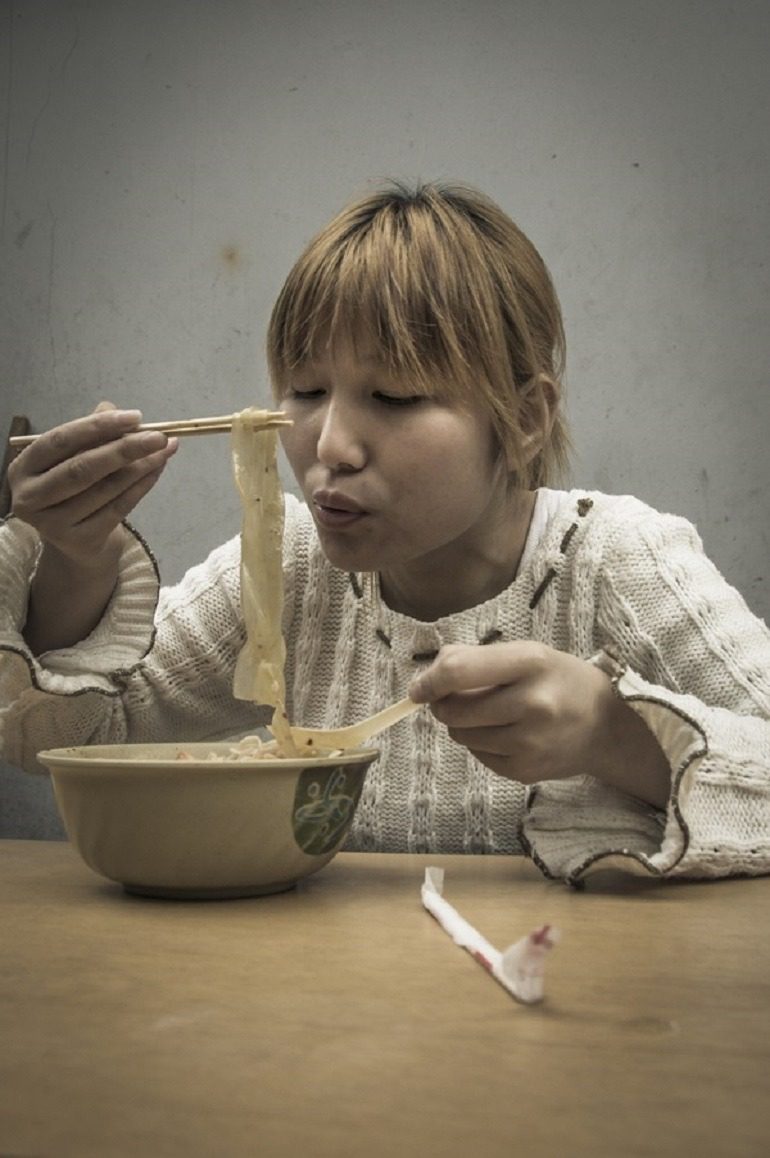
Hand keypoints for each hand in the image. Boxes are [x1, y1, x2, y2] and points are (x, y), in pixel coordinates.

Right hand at [8, 403, 176, 565]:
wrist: (74, 539)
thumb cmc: (73, 488)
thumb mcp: (73, 457)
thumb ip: (93, 434)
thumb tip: (120, 413)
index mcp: (23, 467)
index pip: (61, 440)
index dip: (97, 426)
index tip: (134, 416)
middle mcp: (31, 497)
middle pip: (82, 468)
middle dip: (125, 449)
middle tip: (159, 437)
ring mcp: (53, 523)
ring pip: (105, 489)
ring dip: (141, 467)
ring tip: (165, 451)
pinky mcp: (79, 540)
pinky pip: (118, 509)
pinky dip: (141, 487)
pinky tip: (157, 470)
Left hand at [409, 642, 669, 806]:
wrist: (606, 726)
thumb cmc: (558, 680)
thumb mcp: (526, 653)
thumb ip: (476, 659)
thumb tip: (426, 678)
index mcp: (530, 663)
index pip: (458, 672)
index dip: (429, 681)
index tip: (419, 688)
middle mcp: (531, 704)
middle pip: (453, 711)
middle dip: (444, 704)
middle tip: (457, 698)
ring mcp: (529, 742)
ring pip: (461, 736)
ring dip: (463, 725)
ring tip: (491, 714)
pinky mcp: (524, 771)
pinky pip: (478, 756)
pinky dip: (482, 743)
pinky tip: (507, 733)